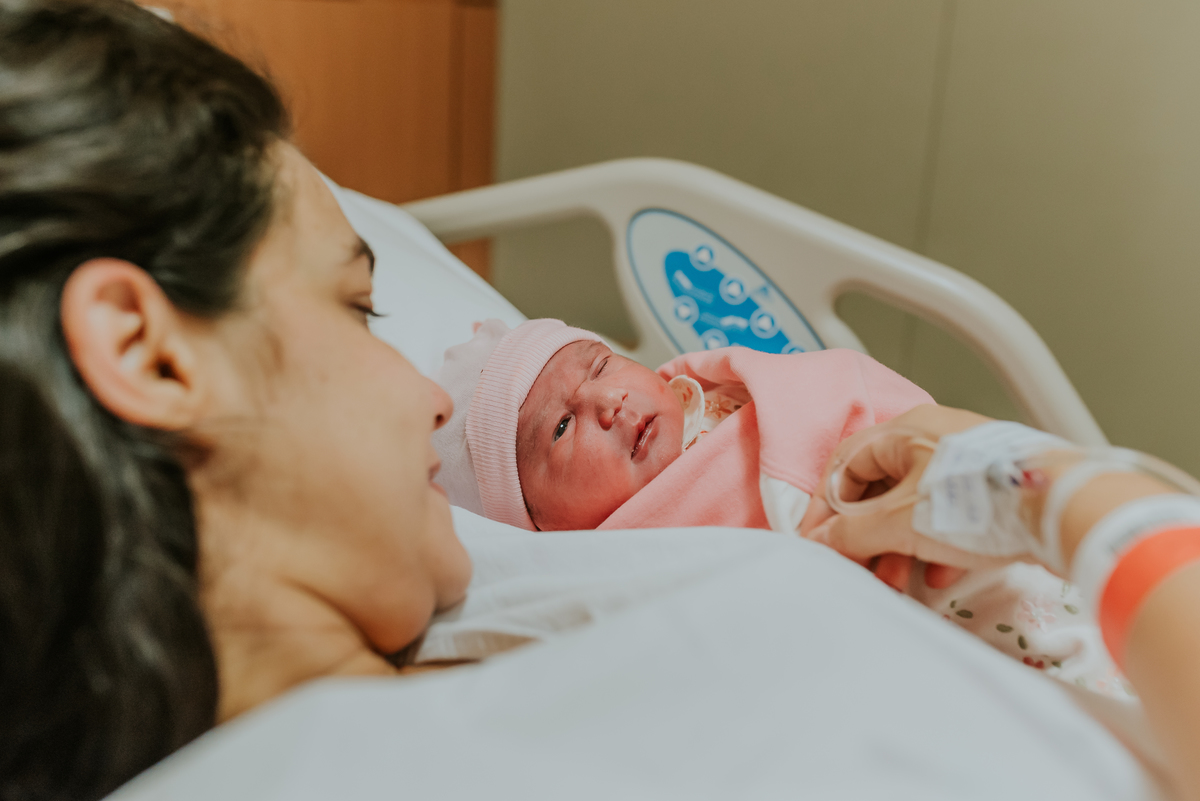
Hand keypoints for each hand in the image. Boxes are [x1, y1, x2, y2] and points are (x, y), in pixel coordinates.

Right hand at [800, 405, 1010, 588]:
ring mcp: (966, 465)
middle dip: (863, 534)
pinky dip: (933, 547)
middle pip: (879, 487)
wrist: (1068, 510)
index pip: (845, 463)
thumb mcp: (903, 521)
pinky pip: (948, 518)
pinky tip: (936, 576)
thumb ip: (853, 532)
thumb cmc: (981, 502)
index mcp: (907, 431)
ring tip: (894, 580)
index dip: (824, 507)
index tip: (816, 543)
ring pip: (913, 506)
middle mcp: (935, 440)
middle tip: (855, 567)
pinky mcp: (993, 493)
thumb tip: (819, 540)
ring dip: (896, 546)